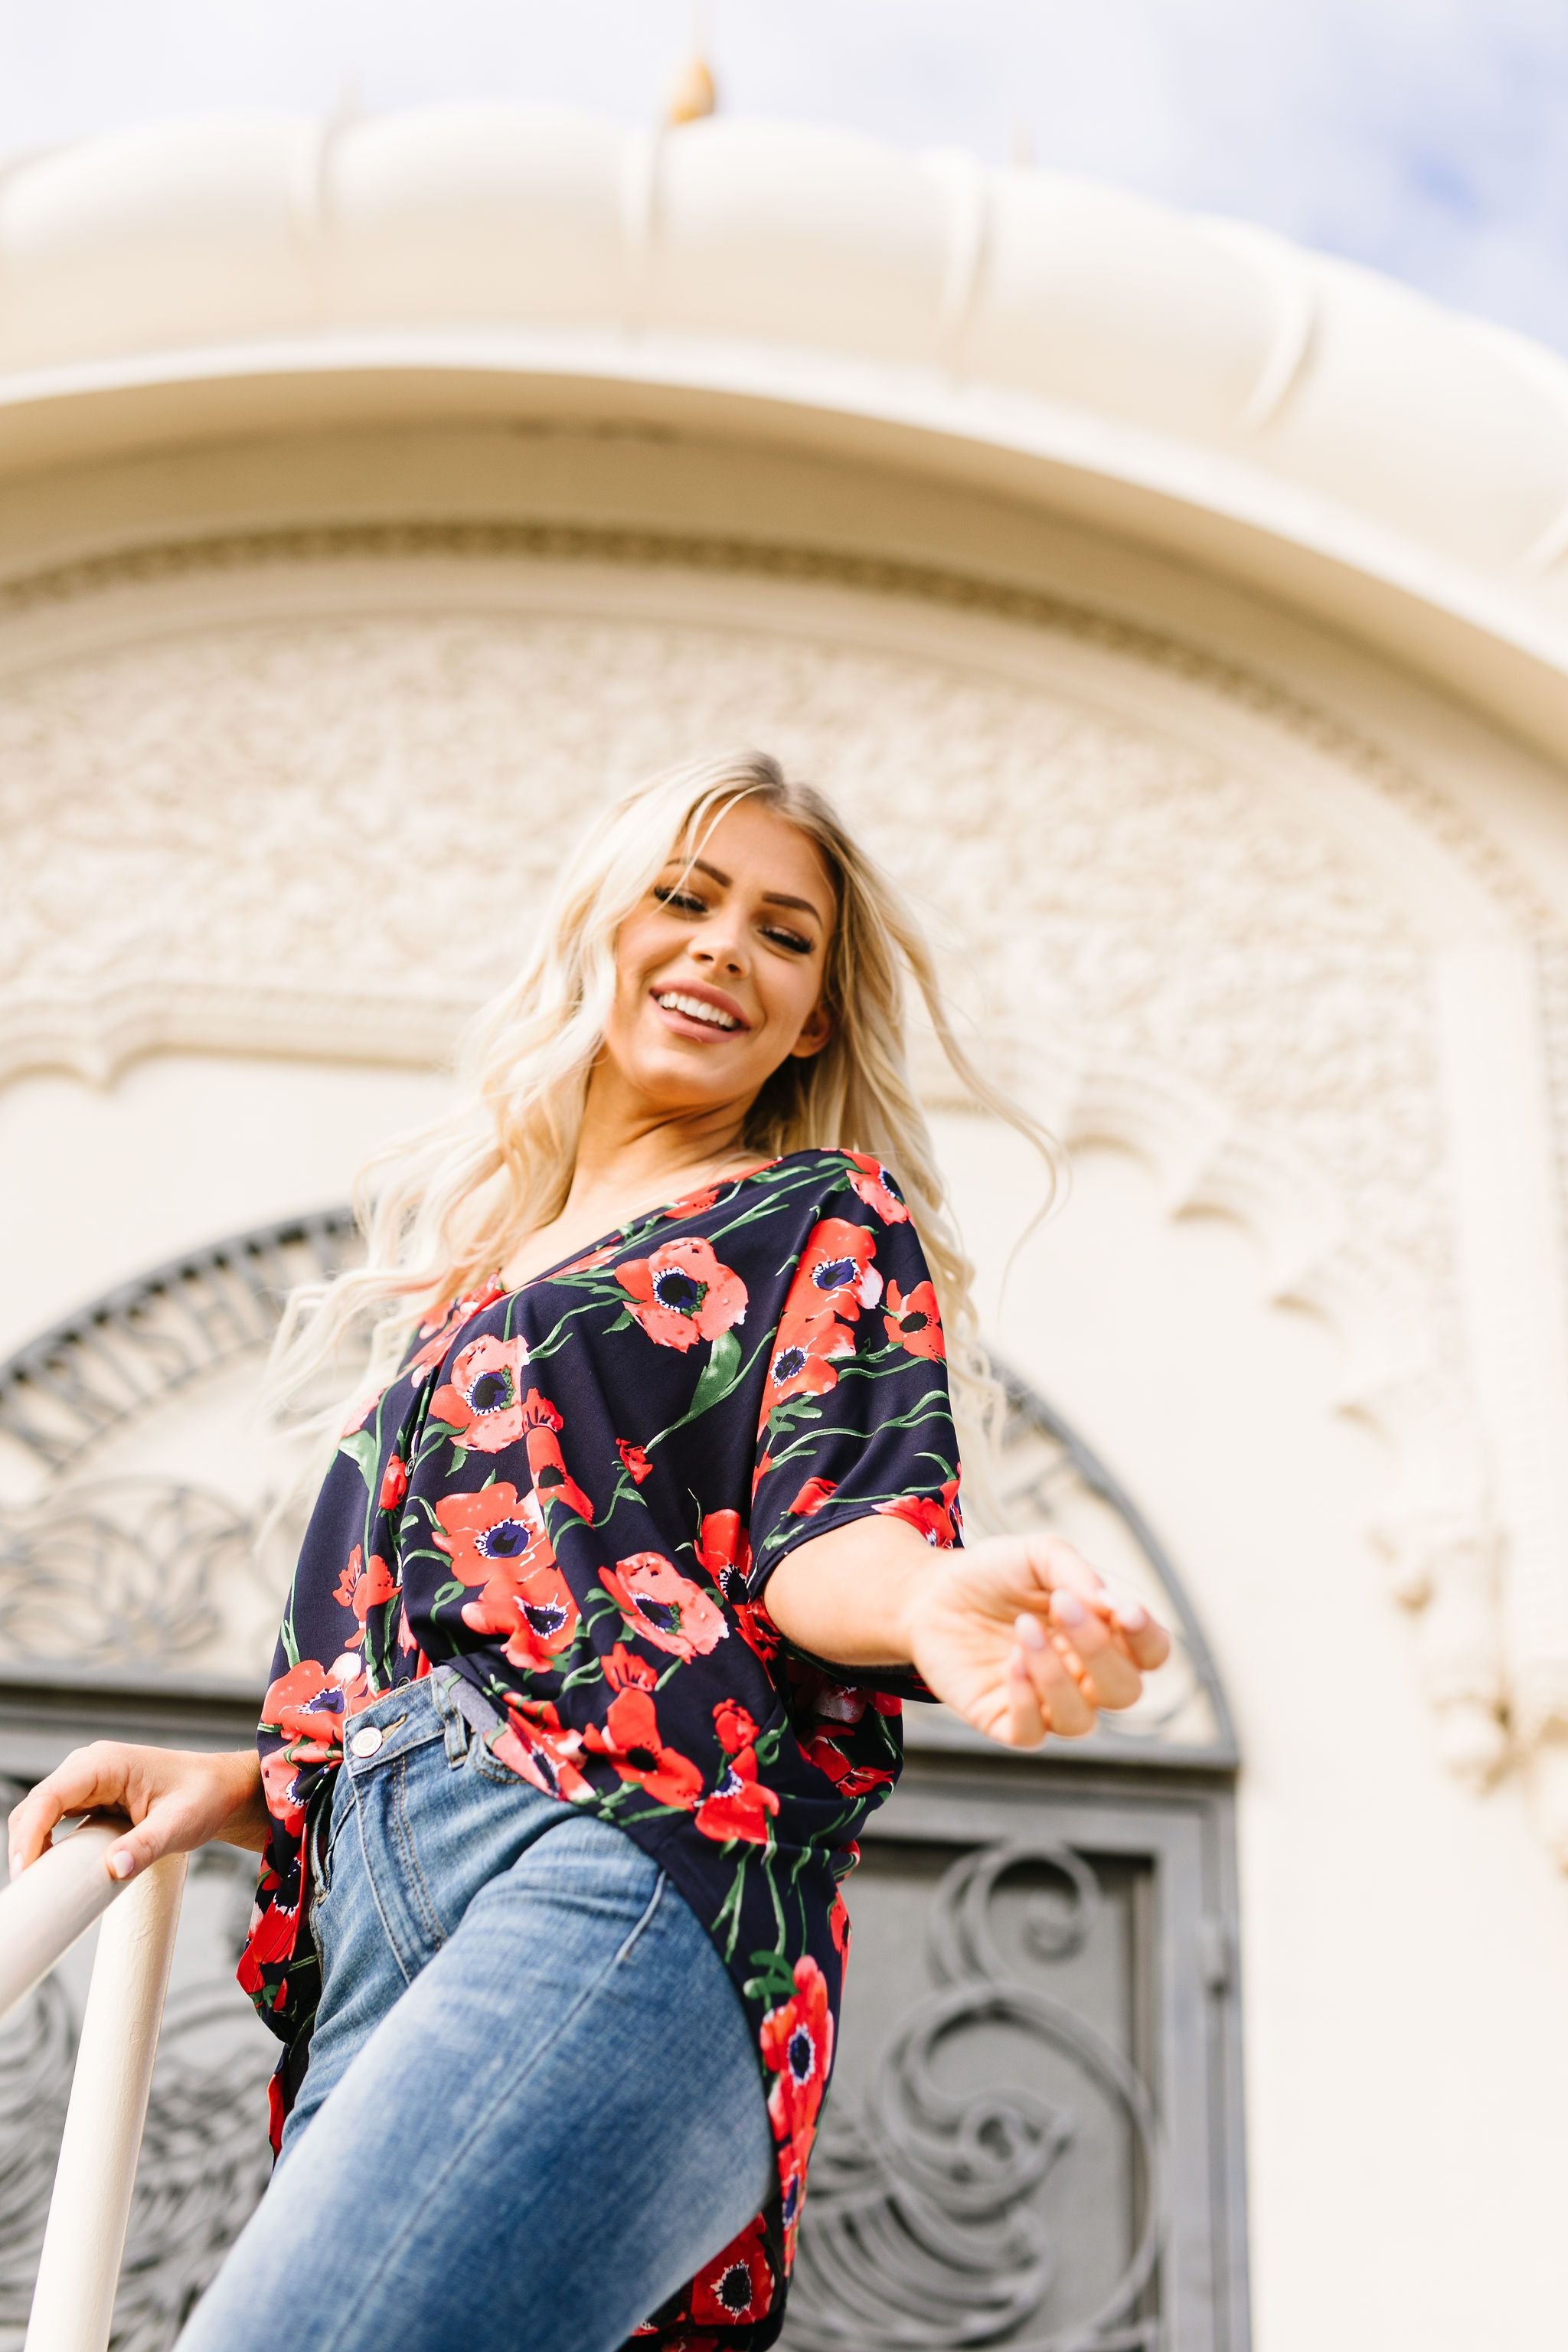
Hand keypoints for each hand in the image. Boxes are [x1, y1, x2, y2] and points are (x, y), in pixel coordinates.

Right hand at [7, 1743, 267, 1885]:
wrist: (220, 1789)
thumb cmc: (205, 1798)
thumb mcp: (181, 1824)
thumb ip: (147, 1845)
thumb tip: (114, 1869)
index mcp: (105, 1763)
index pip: (49, 1797)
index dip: (29, 1835)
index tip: (25, 1872)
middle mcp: (89, 1767)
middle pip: (35, 1807)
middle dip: (24, 1846)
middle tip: (28, 1890)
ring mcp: (87, 1782)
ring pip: (40, 1814)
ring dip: (32, 1847)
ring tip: (36, 1886)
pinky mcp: (90, 1798)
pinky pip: (55, 1821)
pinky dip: (46, 1844)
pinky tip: (50, 1870)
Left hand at [903, 1530, 1171, 1747]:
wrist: (929, 1592)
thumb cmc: (993, 1574)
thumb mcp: (1037, 1555)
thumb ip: (1076, 1573)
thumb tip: (1111, 1605)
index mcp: (1103, 1636)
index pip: (1152, 1653)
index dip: (1148, 1639)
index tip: (1124, 1611)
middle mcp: (1083, 1677)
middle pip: (1125, 1691)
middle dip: (1099, 1650)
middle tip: (1063, 1608)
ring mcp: (1046, 1703)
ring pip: (1081, 1720)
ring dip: (1057, 1676)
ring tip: (1024, 1630)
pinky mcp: (1005, 1721)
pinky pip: (1033, 1733)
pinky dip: (1026, 1700)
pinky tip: (1010, 1662)